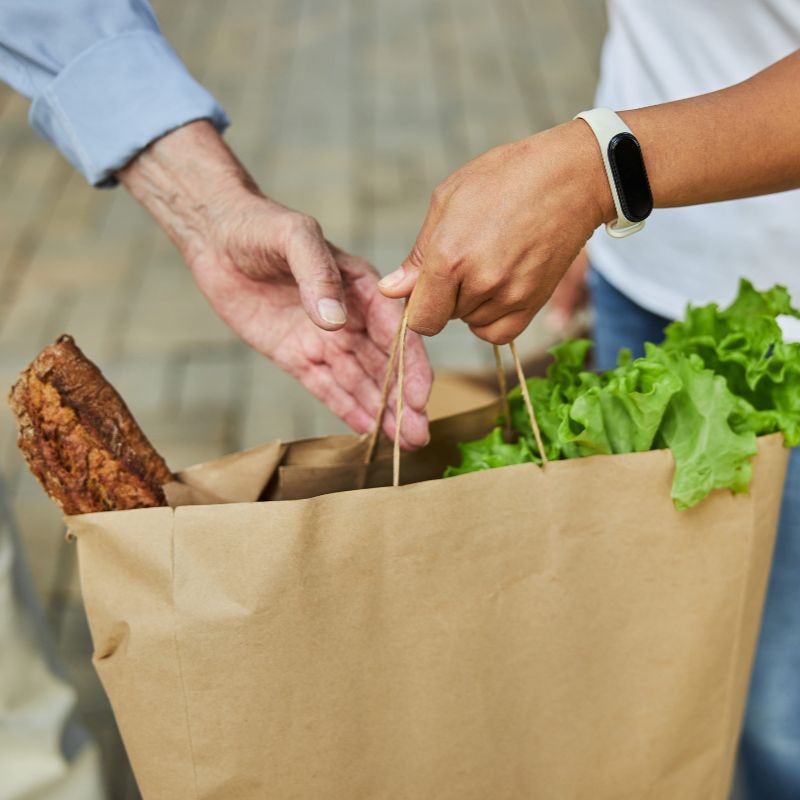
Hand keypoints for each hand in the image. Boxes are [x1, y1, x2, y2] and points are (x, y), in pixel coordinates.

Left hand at [119, 121, 431, 447]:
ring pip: (359, 382)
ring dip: (380, 412)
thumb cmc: (259, 226)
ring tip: (402, 443)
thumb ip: (318, 274)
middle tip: (419, 434)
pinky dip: (346, 409)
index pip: (394, 330)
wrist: (216, 236)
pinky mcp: (296, 355)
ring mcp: (323, 339)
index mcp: (361, 287)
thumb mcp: (294, 236)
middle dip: (402, 400)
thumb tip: (335, 322)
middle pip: (383, 365)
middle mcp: (350, 317)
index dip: (410, 364)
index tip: (419, 395)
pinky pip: (325, 387)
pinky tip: (366, 432)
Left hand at [378, 121, 612, 343]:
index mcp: (450, 256)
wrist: (570, 177)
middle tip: (464, 259)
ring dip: (470, 305)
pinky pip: (499, 334)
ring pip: (471, 323)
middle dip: (444, 297)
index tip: (422, 289)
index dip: (415, 306)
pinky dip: (490, 321)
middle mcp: (479, 282)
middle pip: (444, 317)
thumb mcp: (448, 201)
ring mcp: (509, 295)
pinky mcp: (533, 302)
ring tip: (487, 262)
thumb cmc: (504, 178)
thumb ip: (418, 255)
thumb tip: (389, 291)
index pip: (420, 317)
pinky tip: (494, 292)